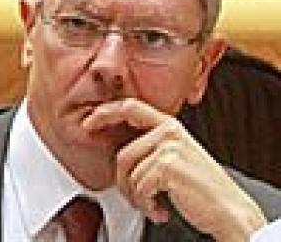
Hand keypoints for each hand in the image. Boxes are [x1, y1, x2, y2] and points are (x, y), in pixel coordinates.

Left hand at [86, 99, 267, 239]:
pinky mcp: (166, 165)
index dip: (104, 113)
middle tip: (137, 197)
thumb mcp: (178, 157)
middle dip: (124, 182)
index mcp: (170, 126)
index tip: (88, 123)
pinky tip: (160, 210)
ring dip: (137, 197)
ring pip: (128, 173)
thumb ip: (153, 146)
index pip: (129, 107)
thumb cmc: (204, 189)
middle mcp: (169, 132)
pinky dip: (146, 205)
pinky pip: (139, 187)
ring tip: (153, 205)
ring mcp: (168, 147)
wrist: (230, 211)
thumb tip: (120, 152)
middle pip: (123, 154)